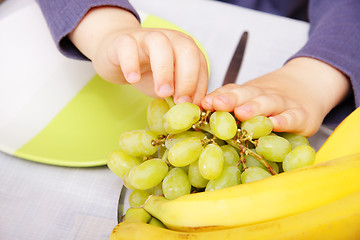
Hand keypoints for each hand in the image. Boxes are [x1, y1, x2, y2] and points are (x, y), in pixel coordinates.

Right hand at [69, 6, 207, 104]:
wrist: (118, 55)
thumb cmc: (149, 70)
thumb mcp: (170, 84)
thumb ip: (182, 93)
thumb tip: (194, 111)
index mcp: (184, 49)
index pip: (200, 63)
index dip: (199, 86)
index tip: (193, 106)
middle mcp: (169, 38)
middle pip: (186, 48)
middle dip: (187, 77)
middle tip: (181, 101)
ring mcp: (146, 37)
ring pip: (159, 43)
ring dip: (164, 70)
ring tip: (162, 93)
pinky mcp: (123, 41)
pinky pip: (128, 46)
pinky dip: (131, 63)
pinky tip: (133, 79)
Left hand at [201, 57, 349, 135]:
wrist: (310, 84)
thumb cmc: (272, 100)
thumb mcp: (251, 99)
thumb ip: (230, 106)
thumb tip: (199, 114)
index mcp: (248, 93)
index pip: (231, 92)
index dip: (218, 97)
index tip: (204, 103)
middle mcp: (263, 96)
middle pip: (246, 95)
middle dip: (230, 100)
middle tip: (217, 105)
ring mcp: (283, 104)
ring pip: (268, 103)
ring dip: (254, 107)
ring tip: (241, 113)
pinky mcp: (302, 116)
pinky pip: (292, 117)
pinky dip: (284, 120)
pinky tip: (275, 124)